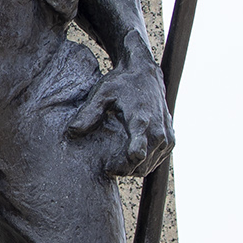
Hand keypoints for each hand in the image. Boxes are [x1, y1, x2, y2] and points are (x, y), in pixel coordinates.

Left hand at [66, 61, 172, 176]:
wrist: (145, 73)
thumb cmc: (121, 83)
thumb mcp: (102, 93)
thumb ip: (89, 113)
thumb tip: (71, 132)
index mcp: (140, 119)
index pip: (140, 148)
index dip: (127, 162)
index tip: (112, 167)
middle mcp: (157, 129)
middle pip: (142, 164)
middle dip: (123, 169)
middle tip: (106, 166)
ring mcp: (166, 135)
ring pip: (149, 166)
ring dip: (133, 169)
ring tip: (115, 164)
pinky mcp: (170, 139)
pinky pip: (158, 160)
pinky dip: (145, 164)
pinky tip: (130, 159)